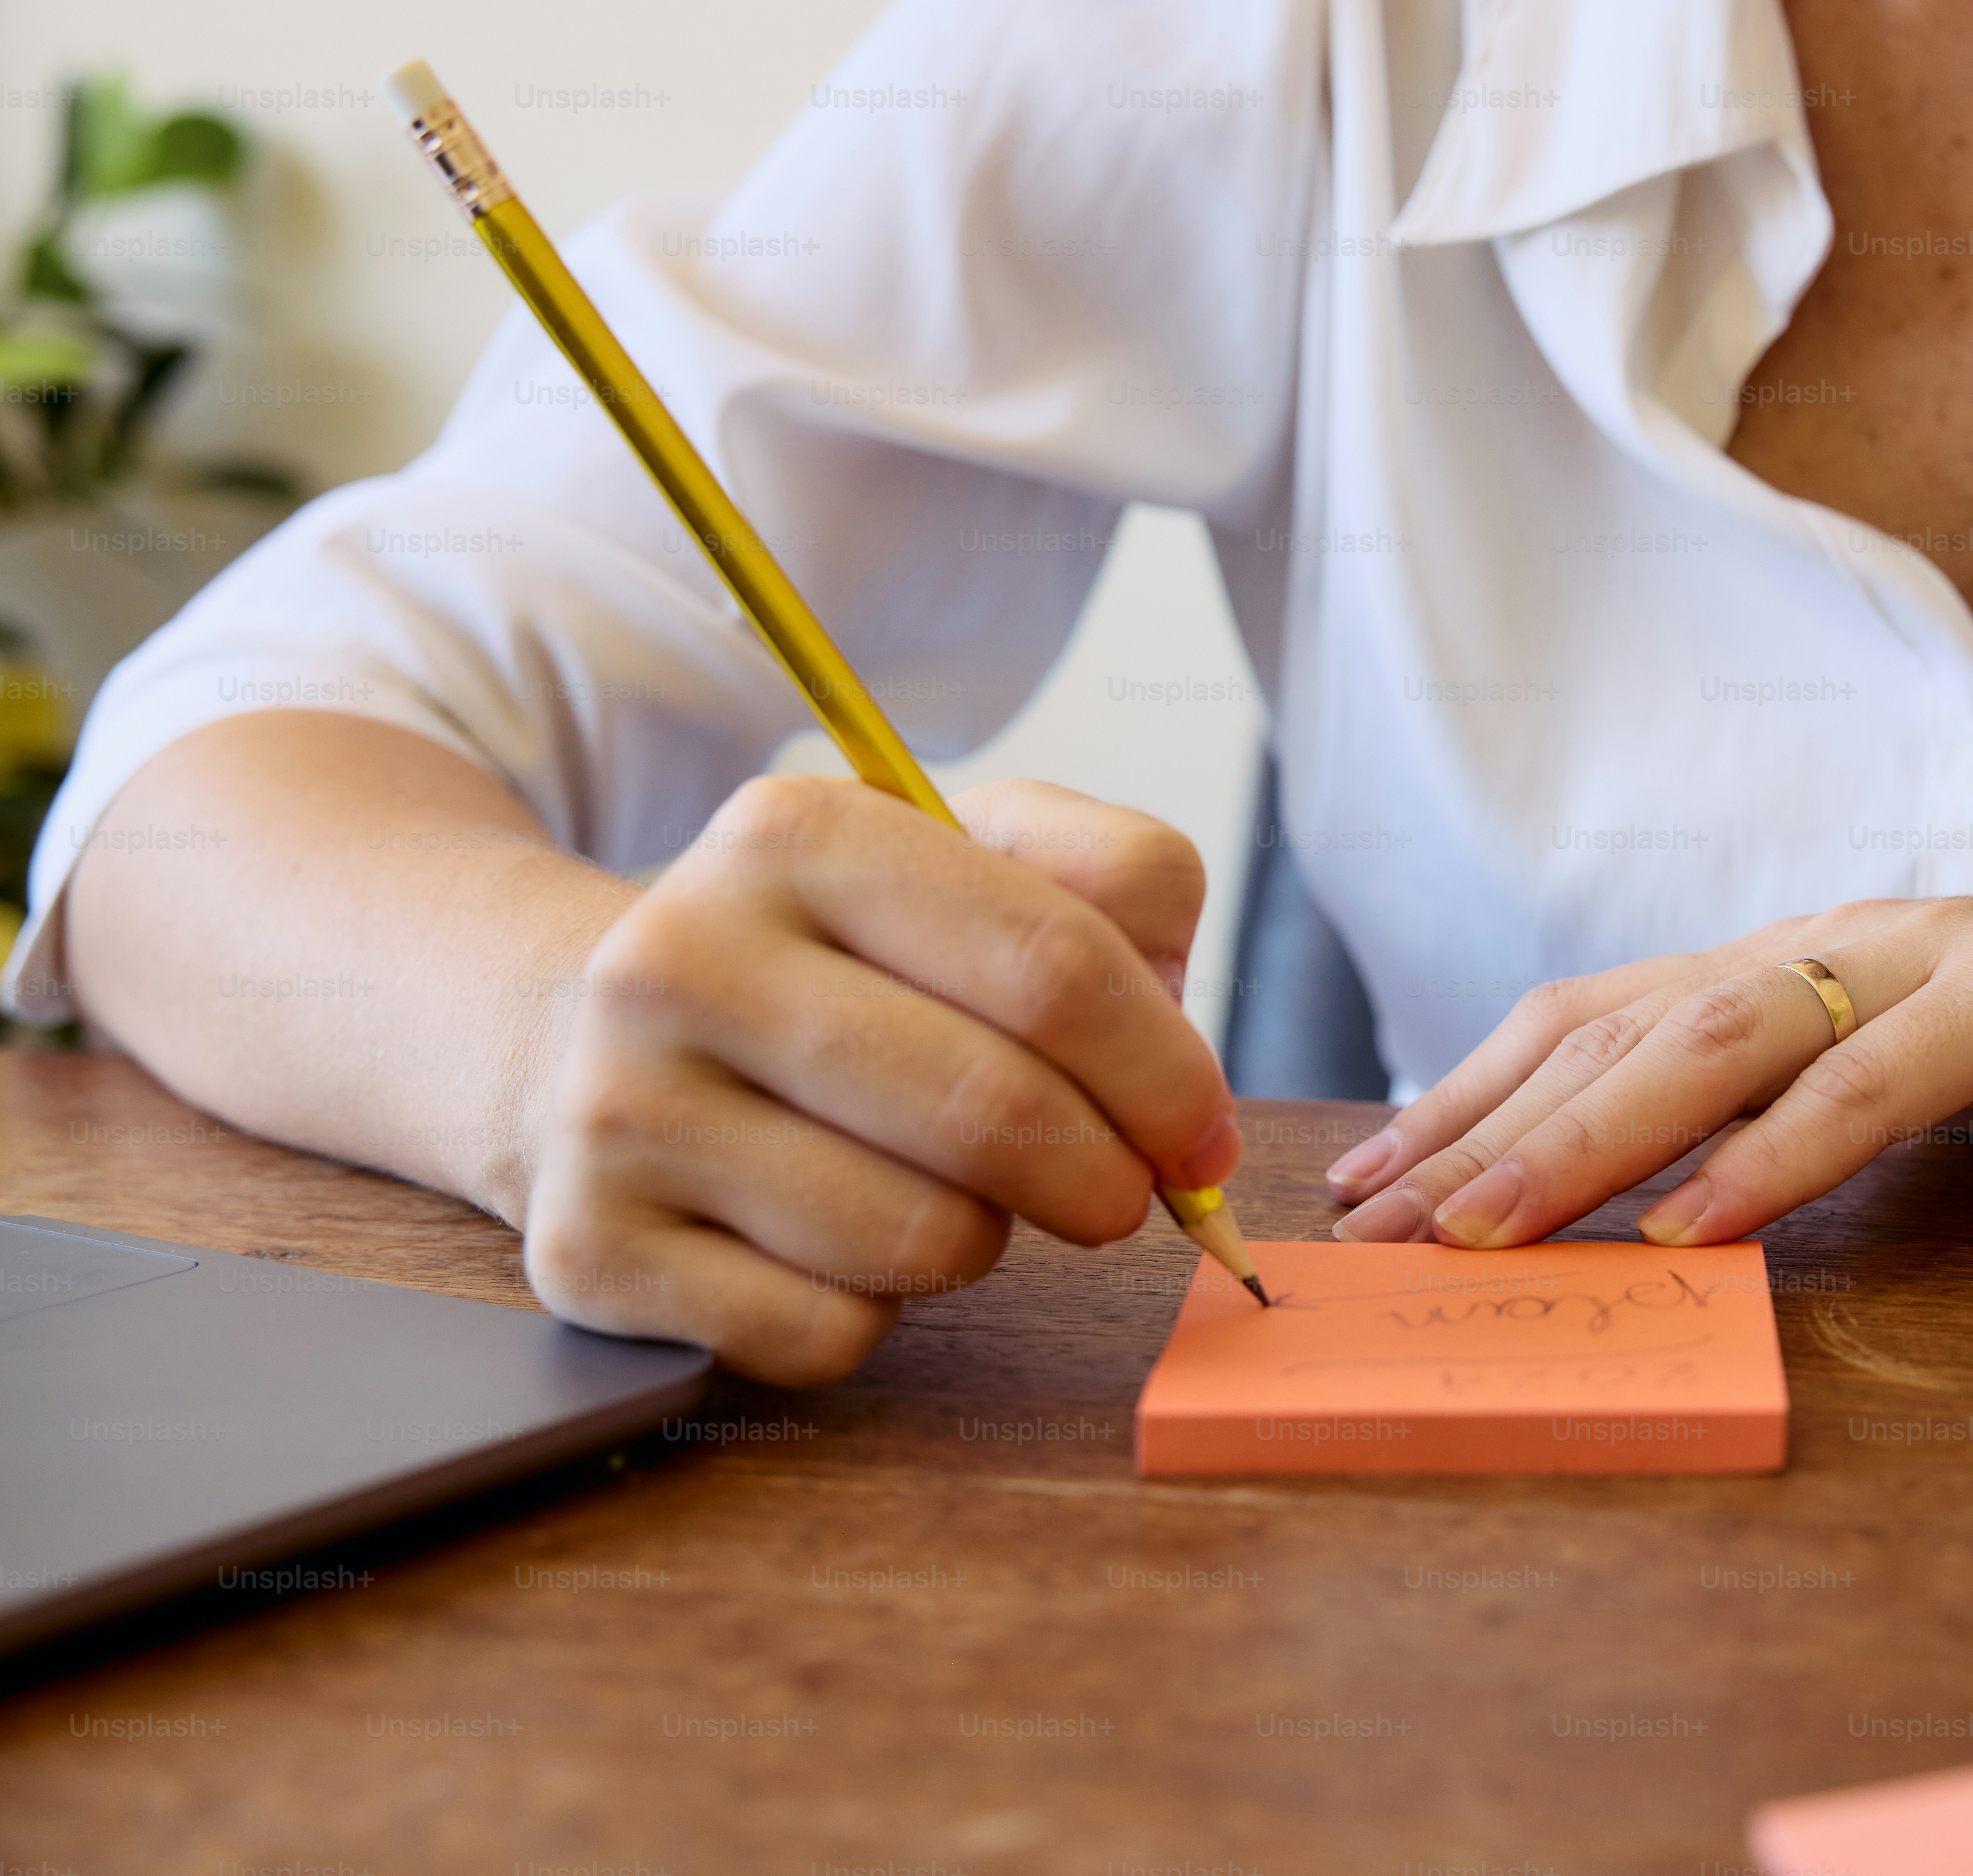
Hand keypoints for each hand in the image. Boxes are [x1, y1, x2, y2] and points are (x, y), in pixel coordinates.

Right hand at [519, 775, 1236, 1381]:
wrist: (576, 1040)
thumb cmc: (834, 963)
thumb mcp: (970, 861)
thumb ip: (1117, 886)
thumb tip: (1182, 1041)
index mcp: (793, 835)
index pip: (1055, 965)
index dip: (1167, 1072)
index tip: (1200, 1131)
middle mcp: (680, 960)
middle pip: (999, 1111)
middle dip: (1107, 1176)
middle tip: (1118, 1189)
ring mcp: (619, 1113)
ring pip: (922, 1238)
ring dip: (984, 1239)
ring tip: (944, 1187)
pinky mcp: (592, 1255)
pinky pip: (829, 1332)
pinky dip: (877, 1311)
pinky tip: (837, 1242)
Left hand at [1326, 861, 1972, 1248]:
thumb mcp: (1929, 1060)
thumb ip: (1812, 1090)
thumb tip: (1680, 1172)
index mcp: (1808, 957)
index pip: (1599, 1018)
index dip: (1474, 1090)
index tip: (1375, 1173)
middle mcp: (1842, 941)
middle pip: (1622, 1033)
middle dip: (1484, 1129)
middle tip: (1375, 1221)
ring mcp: (1932, 960)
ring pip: (1718, 1046)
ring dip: (1588, 1145)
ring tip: (1484, 1228)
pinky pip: (1873, 1087)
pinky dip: (1775, 1157)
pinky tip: (1692, 1228)